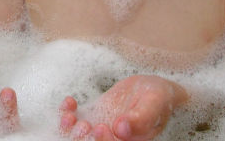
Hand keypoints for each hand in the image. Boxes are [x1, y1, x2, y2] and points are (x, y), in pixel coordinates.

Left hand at [58, 75, 187, 140]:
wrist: (152, 88)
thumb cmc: (159, 97)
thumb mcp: (154, 103)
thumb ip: (141, 117)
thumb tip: (121, 129)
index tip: (102, 127)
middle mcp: (114, 139)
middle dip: (81, 139)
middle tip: (84, 124)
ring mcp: (101, 128)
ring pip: (79, 136)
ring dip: (68, 128)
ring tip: (69, 115)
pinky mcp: (93, 116)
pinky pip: (75, 119)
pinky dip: (66, 112)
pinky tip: (70, 102)